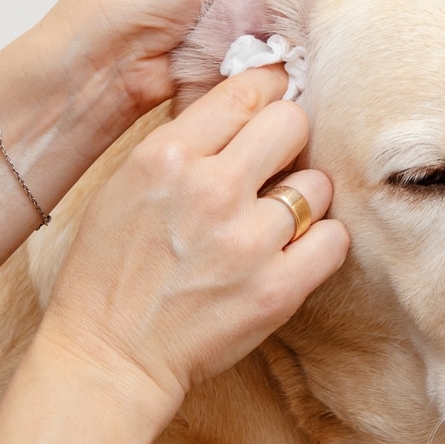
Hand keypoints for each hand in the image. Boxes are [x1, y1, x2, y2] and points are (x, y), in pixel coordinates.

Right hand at [38, 66, 349, 412]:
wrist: (110, 354)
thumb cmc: (110, 270)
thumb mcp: (127, 183)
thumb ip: (184, 143)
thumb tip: (244, 108)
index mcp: (166, 157)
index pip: (247, 92)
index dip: (269, 89)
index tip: (277, 97)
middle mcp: (210, 190)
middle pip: (293, 123)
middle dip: (289, 137)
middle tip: (278, 159)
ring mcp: (247, 242)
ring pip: (318, 185)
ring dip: (303, 198)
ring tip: (275, 219)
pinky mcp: (275, 289)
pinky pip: (334, 239)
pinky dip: (320, 242)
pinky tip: (294, 250)